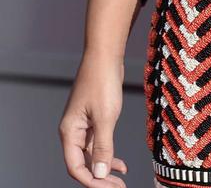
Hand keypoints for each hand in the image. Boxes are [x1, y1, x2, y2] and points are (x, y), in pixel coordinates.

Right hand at [59, 49, 128, 185]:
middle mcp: (73, 131)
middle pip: (83, 164)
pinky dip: (108, 154)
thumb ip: (103, 147)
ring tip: (121, 179)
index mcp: (70, 132)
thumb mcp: (105, 117)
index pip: (76, 167)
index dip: (91, 181)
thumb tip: (99, 174)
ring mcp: (83, 125)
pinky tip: (120, 163)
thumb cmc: (103, 81)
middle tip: (119, 187)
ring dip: (105, 168)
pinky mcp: (93, 118)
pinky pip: (98, 143)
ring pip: (92, 155)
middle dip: (100, 178)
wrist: (105, 55)